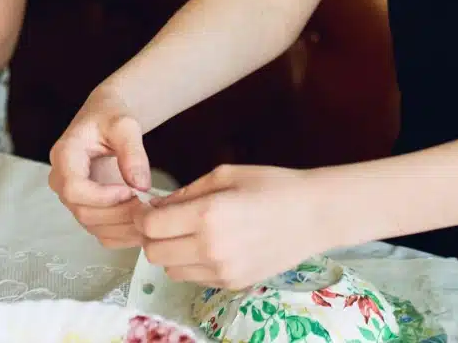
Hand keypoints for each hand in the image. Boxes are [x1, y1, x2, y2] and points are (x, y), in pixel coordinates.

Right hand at [48, 89, 152, 247]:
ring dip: (124, 227)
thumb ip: (132, 151)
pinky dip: (123, 234)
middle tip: (148, 205)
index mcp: (64, 155)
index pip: (74, 188)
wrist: (105, 120)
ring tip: (151, 214)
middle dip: (119, 213)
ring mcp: (73, 198)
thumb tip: (140, 185)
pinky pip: (101, 232)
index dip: (102, 196)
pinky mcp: (86, 209)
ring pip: (93, 226)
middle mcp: (62, 180)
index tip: (131, 190)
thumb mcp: (125, 124)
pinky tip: (145, 224)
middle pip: (84, 211)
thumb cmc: (111, 117)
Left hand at [137, 164, 332, 289]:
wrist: (315, 215)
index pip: (151, 226)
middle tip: (165, 222)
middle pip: (154, 253)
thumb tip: (156, 206)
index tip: (147, 209)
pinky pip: (194, 279)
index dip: (142, 217)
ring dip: (171, 253)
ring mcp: (223, 271)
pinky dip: (192, 265)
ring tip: (189, 235)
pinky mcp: (234, 284)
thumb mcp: (225, 175)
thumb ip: (186, 192)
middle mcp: (211, 248)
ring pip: (171, 270)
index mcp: (208, 214)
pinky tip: (210, 246)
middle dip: (152, 236)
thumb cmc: (272, 185)